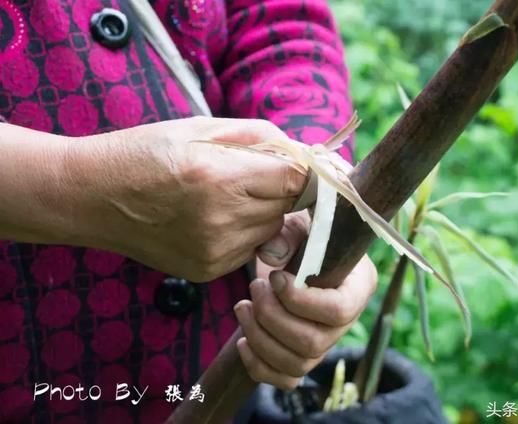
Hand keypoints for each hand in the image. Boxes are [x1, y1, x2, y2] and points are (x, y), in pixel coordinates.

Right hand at [63, 117, 306, 281]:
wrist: (94, 197)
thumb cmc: (147, 153)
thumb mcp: (203, 128)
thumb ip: (262, 139)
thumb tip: (308, 155)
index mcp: (221, 178)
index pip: (297, 179)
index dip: (304, 169)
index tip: (298, 163)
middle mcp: (222, 221)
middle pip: (289, 205)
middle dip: (281, 188)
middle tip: (250, 173)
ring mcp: (215, 252)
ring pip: (274, 229)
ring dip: (265, 211)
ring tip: (226, 195)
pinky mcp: (209, 270)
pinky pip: (251, 248)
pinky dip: (245, 232)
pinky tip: (214, 217)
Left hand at [234, 212, 376, 388]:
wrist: (298, 256)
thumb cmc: (305, 237)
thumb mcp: (302, 224)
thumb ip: (289, 233)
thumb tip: (271, 256)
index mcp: (359, 287)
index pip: (338, 310)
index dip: (301, 300)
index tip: (274, 277)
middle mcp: (346, 322)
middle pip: (313, 342)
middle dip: (273, 318)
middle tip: (254, 288)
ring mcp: (326, 344)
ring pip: (297, 364)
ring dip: (261, 338)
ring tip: (243, 307)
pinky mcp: (303, 358)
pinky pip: (285, 379)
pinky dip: (258, 366)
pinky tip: (243, 341)